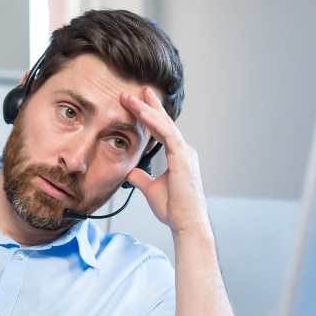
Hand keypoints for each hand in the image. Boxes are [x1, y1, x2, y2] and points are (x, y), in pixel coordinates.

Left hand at [120, 88, 210, 235]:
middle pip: (164, 123)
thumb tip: (130, 171)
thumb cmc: (174, 210)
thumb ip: (141, 178)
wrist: (186, 223)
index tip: (137, 104)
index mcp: (178, 157)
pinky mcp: (182, 157)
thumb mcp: (151, 189)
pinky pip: (166, 133)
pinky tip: (141, 112)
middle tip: (135, 91)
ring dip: (146, 109)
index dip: (150, 117)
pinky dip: (153, 122)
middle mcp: (184, 152)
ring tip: (131, 97)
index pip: (162, 131)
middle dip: (149, 106)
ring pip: (164, 124)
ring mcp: (185, 153)